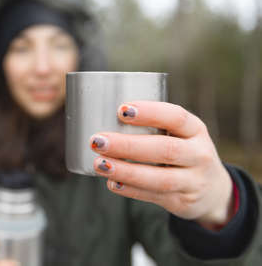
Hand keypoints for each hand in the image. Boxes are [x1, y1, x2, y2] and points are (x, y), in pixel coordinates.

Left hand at [90, 101, 233, 226]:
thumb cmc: (183, 151)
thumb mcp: (180, 134)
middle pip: (164, 150)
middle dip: (128, 145)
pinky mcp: (182, 202)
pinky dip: (131, 190)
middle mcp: (199, 154)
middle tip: (98, 140)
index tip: (121, 109)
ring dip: (126, 171)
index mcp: (196, 130)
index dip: (150, 112)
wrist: (213, 191)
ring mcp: (193, 181)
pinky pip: (154, 196)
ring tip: (100, 164)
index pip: (176, 117)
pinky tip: (112, 183)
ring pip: (159, 178)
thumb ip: (153, 126)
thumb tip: (103, 116)